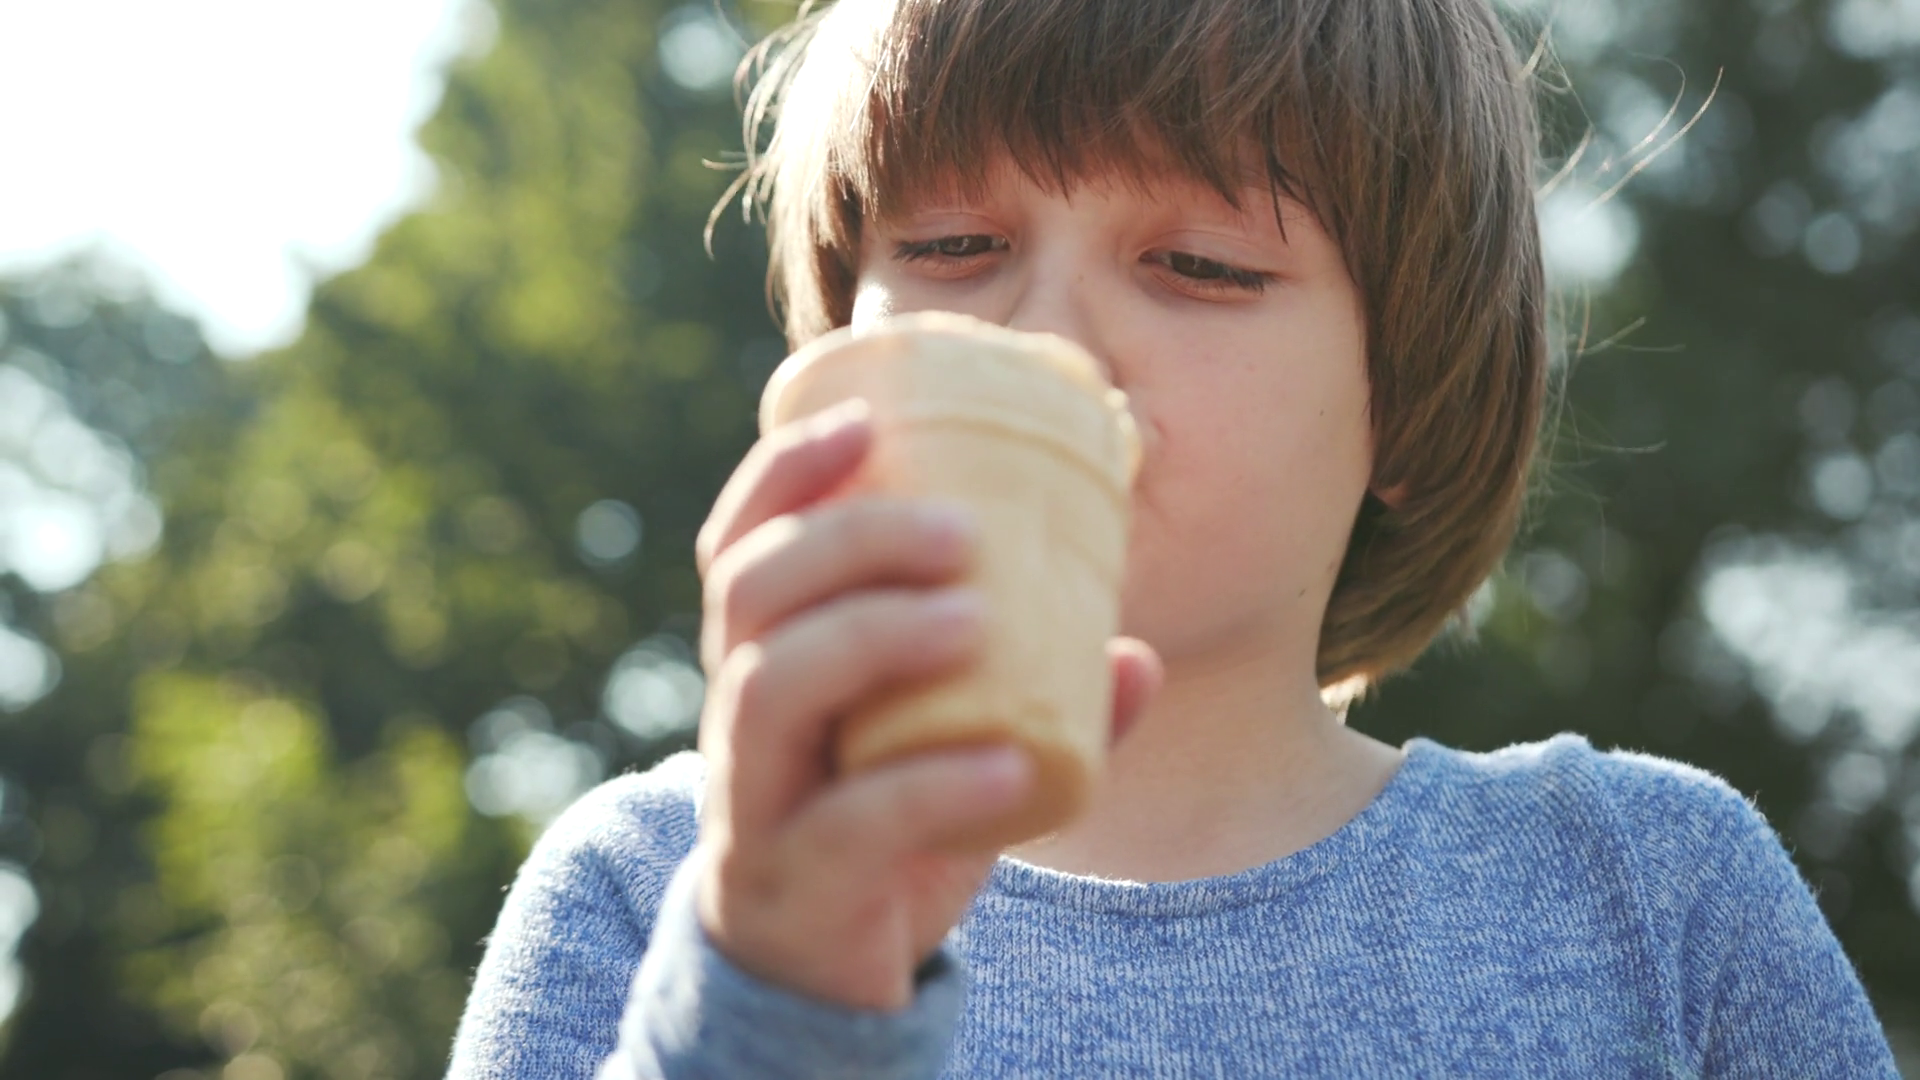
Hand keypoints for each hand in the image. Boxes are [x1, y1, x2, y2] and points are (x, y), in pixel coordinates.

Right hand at [688, 398, 1160, 1011]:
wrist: (823, 982)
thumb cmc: (884, 829)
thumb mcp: (952, 748)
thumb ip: (1036, 702)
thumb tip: (1137, 656)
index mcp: (764, 660)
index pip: (739, 544)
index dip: (785, 474)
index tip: (865, 420)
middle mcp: (737, 718)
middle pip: (751, 594)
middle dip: (850, 538)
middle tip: (961, 529)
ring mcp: (752, 802)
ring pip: (771, 690)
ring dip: (874, 634)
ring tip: (974, 617)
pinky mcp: (791, 884)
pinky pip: (846, 824)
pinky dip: (932, 784)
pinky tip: (1007, 759)